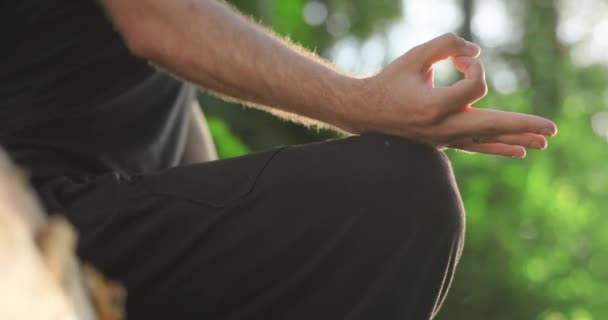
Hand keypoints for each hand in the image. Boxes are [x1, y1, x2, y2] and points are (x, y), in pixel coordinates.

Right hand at [345, 33, 556, 157]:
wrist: (365, 112)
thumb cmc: (388, 82)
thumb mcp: (414, 56)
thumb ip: (446, 44)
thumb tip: (476, 52)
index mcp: (433, 107)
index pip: (474, 86)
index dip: (474, 65)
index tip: (461, 57)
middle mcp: (441, 128)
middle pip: (491, 126)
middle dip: (522, 125)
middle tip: (553, 129)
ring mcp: (443, 138)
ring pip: (486, 140)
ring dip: (516, 139)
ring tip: (543, 143)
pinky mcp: (443, 141)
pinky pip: (476, 147)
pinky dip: (497, 147)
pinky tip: (518, 151)